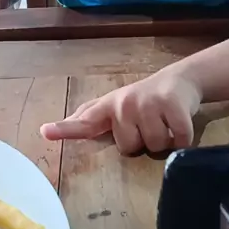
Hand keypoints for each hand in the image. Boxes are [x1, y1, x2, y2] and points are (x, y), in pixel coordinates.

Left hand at [40, 67, 201, 153]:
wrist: (180, 80)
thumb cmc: (144, 99)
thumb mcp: (114, 106)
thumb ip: (88, 117)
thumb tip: (51, 128)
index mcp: (108, 107)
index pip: (84, 120)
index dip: (65, 128)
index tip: (46, 132)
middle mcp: (124, 103)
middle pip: (129, 148)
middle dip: (142, 142)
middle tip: (148, 123)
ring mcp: (148, 102)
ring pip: (154, 146)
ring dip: (164, 141)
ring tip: (163, 122)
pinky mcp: (172, 105)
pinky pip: (178, 141)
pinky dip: (183, 139)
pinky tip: (179, 123)